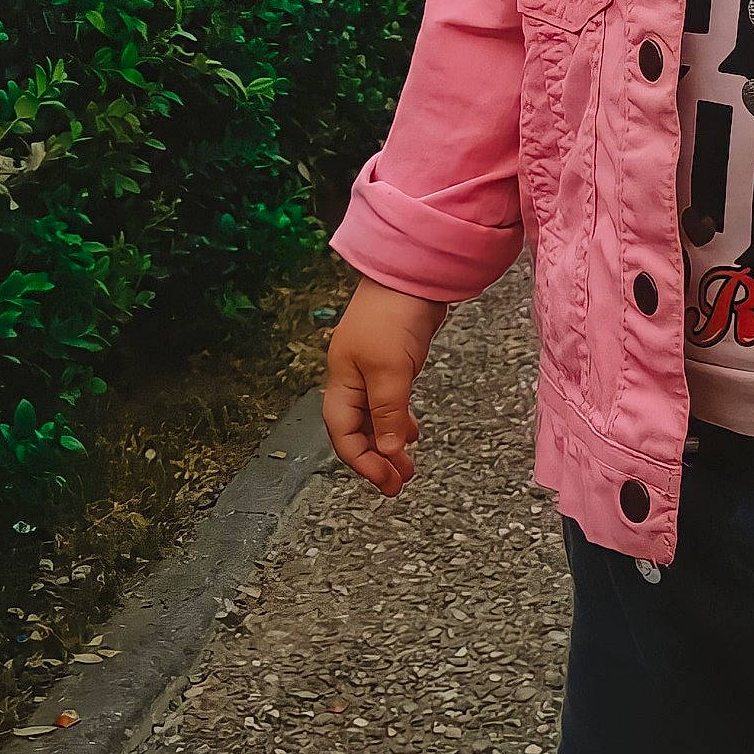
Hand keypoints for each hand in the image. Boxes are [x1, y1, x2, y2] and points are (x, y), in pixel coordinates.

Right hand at [322, 274, 448, 495]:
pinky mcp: (393, 360)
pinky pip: (390, 402)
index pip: (343, 434)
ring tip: (406, 466)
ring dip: (388, 443)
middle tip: (399, 482)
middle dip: (375, 459)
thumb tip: (387, 453)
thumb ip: (388, 412)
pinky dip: (398, 421)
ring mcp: (372, 368)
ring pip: (374, 418)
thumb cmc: (392, 313)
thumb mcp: (389, 369)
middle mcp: (352, 377)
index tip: (386, 481)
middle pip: (357, 430)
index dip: (362, 462)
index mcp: (341, 380)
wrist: (413, 271)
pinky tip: (409, 432)